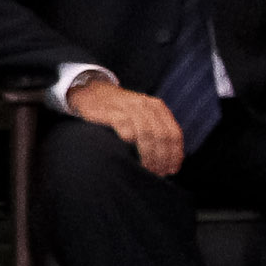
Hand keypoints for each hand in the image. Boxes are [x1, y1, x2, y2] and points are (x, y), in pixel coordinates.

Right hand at [69, 76, 184, 176]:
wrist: (91, 92)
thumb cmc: (118, 111)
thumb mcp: (142, 116)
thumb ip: (156, 132)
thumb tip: (171, 161)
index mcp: (158, 108)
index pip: (174, 134)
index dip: (175, 155)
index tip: (171, 170)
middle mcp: (146, 106)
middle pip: (162, 136)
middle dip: (162, 158)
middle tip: (157, 173)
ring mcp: (129, 107)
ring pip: (147, 134)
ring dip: (148, 155)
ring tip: (145, 169)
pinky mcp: (111, 112)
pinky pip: (125, 128)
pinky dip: (130, 142)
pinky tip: (129, 155)